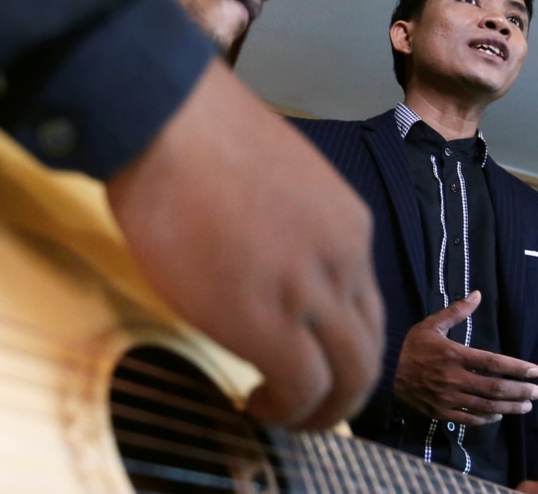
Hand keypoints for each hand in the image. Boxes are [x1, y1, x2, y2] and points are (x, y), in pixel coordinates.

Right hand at [106, 59, 383, 428]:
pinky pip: (301, 388)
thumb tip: (261, 261)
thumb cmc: (198, 134)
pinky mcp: (268, 322)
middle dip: (345, 390)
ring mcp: (310, 293)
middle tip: (308, 406)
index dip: (338, 341)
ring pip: (349, 377)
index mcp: (348, 224)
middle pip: (369, 349)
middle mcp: (345, 261)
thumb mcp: (270, 180)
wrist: (168, 121)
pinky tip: (256, 404)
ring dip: (321, 409)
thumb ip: (285, 228)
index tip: (305, 353)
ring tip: (285, 416)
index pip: (363, 302)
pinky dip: (288, 410)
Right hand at [394, 291, 537, 425]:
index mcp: (454, 355)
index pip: (493, 363)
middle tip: (537, 393)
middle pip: (495, 388)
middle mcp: (454, 378)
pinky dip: (486, 418)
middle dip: (520, 391)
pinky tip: (498, 415)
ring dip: (510, 407)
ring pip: (486, 406)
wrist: (384, 371)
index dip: (517, 368)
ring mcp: (447, 398)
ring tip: (526, 406)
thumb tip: (478, 294)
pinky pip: (468, 419)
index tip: (535, 371)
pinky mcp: (440, 411)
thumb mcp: (430, 325)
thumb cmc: (409, 347)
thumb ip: (456, 312)